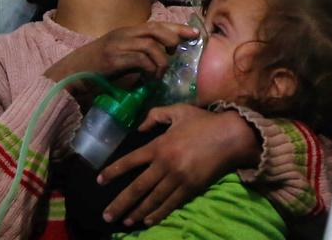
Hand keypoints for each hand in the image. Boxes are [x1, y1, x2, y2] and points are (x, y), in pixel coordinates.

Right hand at [44, 22, 198, 92]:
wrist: (68, 76)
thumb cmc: (94, 69)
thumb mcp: (119, 57)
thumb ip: (137, 55)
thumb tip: (161, 61)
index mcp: (125, 32)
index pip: (156, 24)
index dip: (176, 28)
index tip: (194, 34)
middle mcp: (123, 34)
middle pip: (156, 29)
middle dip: (173, 38)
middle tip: (179, 51)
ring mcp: (117, 45)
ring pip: (151, 45)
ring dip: (161, 60)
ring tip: (159, 73)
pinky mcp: (114, 59)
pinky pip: (141, 59)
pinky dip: (150, 69)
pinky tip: (149, 79)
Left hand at [98, 104, 260, 226]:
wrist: (231, 136)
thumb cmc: (205, 122)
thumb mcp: (179, 111)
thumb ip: (156, 115)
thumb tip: (139, 127)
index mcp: (159, 145)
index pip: (130, 161)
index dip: (113, 172)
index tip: (100, 181)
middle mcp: (165, 164)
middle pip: (137, 188)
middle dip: (120, 203)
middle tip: (106, 216)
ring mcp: (178, 178)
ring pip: (152, 199)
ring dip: (136, 212)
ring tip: (124, 221)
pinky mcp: (191, 188)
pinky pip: (170, 204)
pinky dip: (158, 214)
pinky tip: (147, 220)